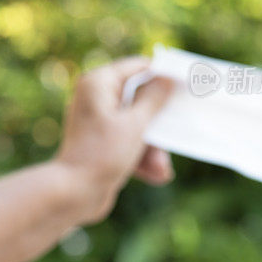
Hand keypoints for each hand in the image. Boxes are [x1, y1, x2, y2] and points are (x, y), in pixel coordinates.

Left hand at [54, 57, 173, 223]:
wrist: (72, 194)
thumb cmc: (102, 154)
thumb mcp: (135, 124)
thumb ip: (154, 98)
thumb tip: (166, 77)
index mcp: (99, 83)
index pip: (138, 67)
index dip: (164, 74)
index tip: (188, 84)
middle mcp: (96, 97)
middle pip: (141, 99)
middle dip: (160, 123)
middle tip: (182, 130)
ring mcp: (98, 120)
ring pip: (138, 125)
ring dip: (153, 147)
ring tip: (160, 168)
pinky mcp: (102, 142)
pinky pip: (129, 142)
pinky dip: (141, 157)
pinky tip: (155, 175)